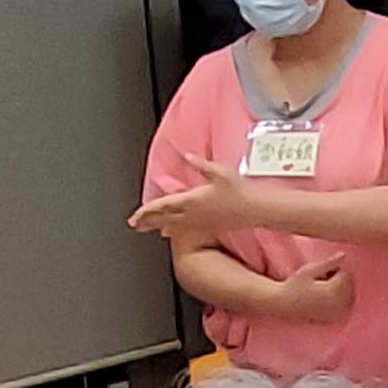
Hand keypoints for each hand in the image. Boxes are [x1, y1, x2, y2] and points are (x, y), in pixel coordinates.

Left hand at [128, 166, 259, 243]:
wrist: (254, 210)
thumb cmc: (238, 191)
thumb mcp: (219, 172)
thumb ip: (200, 164)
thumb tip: (186, 155)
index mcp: (192, 199)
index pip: (163, 206)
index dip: (147, 210)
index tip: (135, 214)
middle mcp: (192, 213)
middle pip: (164, 218)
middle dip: (147, 221)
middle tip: (133, 224)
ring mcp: (198, 221)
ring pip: (171, 225)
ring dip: (156, 226)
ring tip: (144, 228)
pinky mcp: (206, 226)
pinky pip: (183, 229)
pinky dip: (171, 230)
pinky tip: (166, 232)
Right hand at [272, 255, 355, 323]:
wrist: (284, 305)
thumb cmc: (295, 284)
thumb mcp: (310, 270)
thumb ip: (329, 262)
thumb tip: (344, 254)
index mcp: (332, 290)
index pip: (346, 273)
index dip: (334, 269)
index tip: (322, 273)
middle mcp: (336, 303)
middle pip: (349, 284)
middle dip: (339, 279)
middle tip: (321, 281)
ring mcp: (336, 312)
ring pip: (349, 295)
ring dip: (339, 290)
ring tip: (322, 290)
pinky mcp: (333, 318)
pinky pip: (344, 306)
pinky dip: (338, 301)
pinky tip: (324, 300)